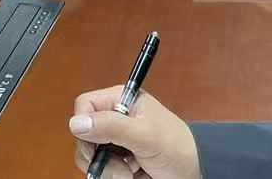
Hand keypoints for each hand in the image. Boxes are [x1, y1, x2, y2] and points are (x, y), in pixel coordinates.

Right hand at [69, 89, 200, 178]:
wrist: (194, 172)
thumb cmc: (177, 148)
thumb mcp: (145, 135)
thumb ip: (111, 126)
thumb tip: (76, 123)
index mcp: (120, 101)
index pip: (85, 105)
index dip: (84, 124)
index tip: (95, 145)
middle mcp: (114, 119)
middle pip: (83, 134)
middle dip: (97, 155)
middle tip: (119, 166)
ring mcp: (115, 142)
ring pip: (89, 155)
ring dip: (106, 169)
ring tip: (128, 174)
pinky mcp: (117, 161)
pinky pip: (100, 169)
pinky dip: (111, 176)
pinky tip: (130, 175)